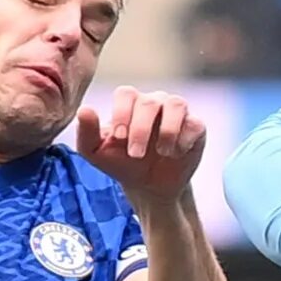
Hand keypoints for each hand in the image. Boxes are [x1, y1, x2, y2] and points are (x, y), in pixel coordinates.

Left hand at [73, 86, 206, 204]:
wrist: (149, 186)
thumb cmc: (121, 163)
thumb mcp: (97, 154)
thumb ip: (86, 133)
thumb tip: (84, 110)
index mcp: (130, 103)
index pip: (126, 94)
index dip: (122, 113)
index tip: (118, 137)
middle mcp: (155, 102)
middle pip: (150, 102)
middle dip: (141, 129)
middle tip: (135, 154)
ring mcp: (177, 114)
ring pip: (176, 104)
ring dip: (167, 130)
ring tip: (161, 153)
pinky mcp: (195, 128)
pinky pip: (195, 124)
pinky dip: (184, 139)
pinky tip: (176, 153)